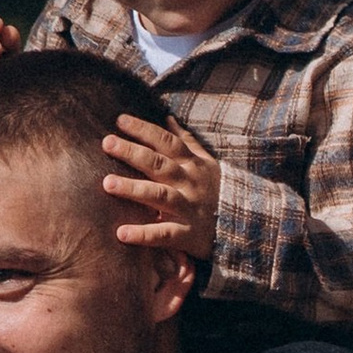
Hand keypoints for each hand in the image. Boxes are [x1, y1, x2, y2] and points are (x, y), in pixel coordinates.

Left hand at [103, 112, 220, 255]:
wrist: (246, 226)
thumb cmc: (216, 191)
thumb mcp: (207, 163)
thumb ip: (186, 142)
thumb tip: (168, 118)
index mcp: (192, 164)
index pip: (166, 141)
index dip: (144, 130)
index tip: (120, 120)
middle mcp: (189, 183)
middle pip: (159, 164)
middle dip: (133, 152)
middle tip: (107, 143)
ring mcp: (188, 208)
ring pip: (159, 195)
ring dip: (133, 188)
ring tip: (107, 183)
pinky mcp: (188, 234)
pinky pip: (164, 234)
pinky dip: (143, 234)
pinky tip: (121, 233)